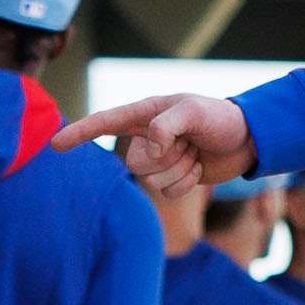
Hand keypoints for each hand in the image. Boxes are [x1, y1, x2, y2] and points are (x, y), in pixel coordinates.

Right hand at [54, 92, 254, 194]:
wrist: (250, 139)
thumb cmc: (222, 118)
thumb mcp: (195, 112)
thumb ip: (166, 125)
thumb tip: (148, 150)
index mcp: (146, 113)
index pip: (104, 123)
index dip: (78, 134)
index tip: (54, 145)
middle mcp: (149, 137)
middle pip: (133, 162)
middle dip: (163, 159)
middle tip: (189, 143)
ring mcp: (161, 159)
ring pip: (151, 181)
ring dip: (179, 171)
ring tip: (196, 154)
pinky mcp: (174, 178)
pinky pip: (168, 193)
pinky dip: (188, 184)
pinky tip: (201, 168)